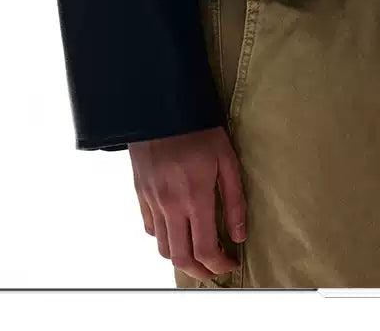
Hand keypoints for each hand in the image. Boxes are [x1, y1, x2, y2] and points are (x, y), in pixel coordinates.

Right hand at [130, 125, 246, 281]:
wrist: (162, 107)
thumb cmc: (200, 130)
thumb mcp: (226, 159)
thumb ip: (234, 200)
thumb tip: (239, 235)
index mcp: (195, 197)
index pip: (205, 249)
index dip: (220, 265)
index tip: (231, 263)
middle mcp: (170, 205)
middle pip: (181, 258)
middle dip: (201, 272)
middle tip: (215, 268)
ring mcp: (152, 201)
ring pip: (163, 248)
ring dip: (181, 258)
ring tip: (198, 253)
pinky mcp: (140, 194)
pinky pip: (150, 228)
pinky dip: (164, 238)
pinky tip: (178, 230)